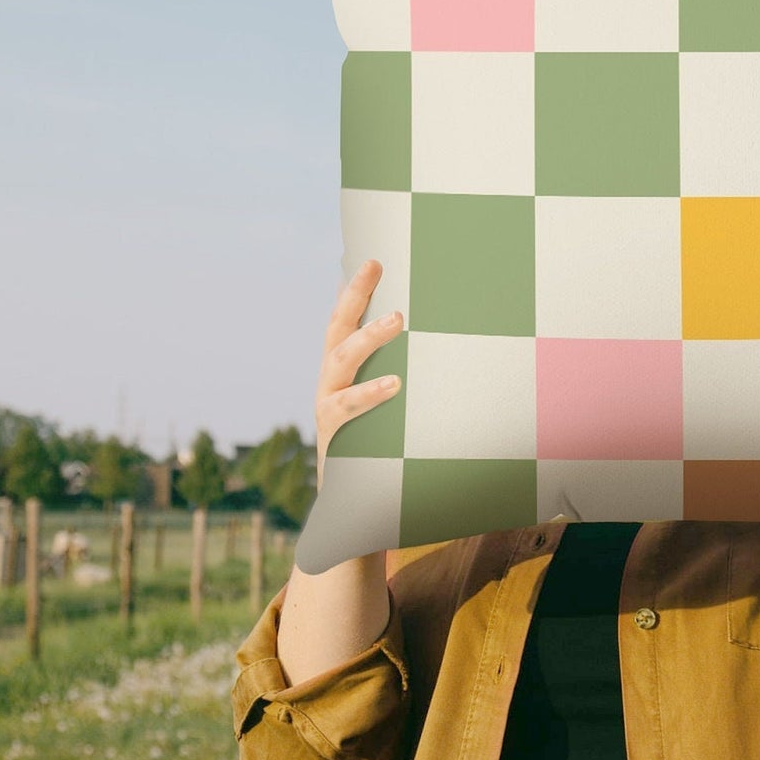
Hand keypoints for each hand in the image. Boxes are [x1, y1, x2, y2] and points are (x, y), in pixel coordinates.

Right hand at [316, 259, 401, 479]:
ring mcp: (327, 405)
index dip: (355, 289)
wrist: (351, 498)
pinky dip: (370, 394)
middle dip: (354, 296)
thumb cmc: (375, 441)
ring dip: (368, 337)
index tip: (374, 260)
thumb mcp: (383, 404)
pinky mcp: (332, 434)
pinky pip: (348, 408)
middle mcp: (329, 380)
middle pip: (336, 328)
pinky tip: (394, 384)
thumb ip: (396, 374)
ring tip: (397, 320)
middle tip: (376, 270)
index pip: (344, 317)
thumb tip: (432, 347)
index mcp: (340, 367)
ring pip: (341, 361)